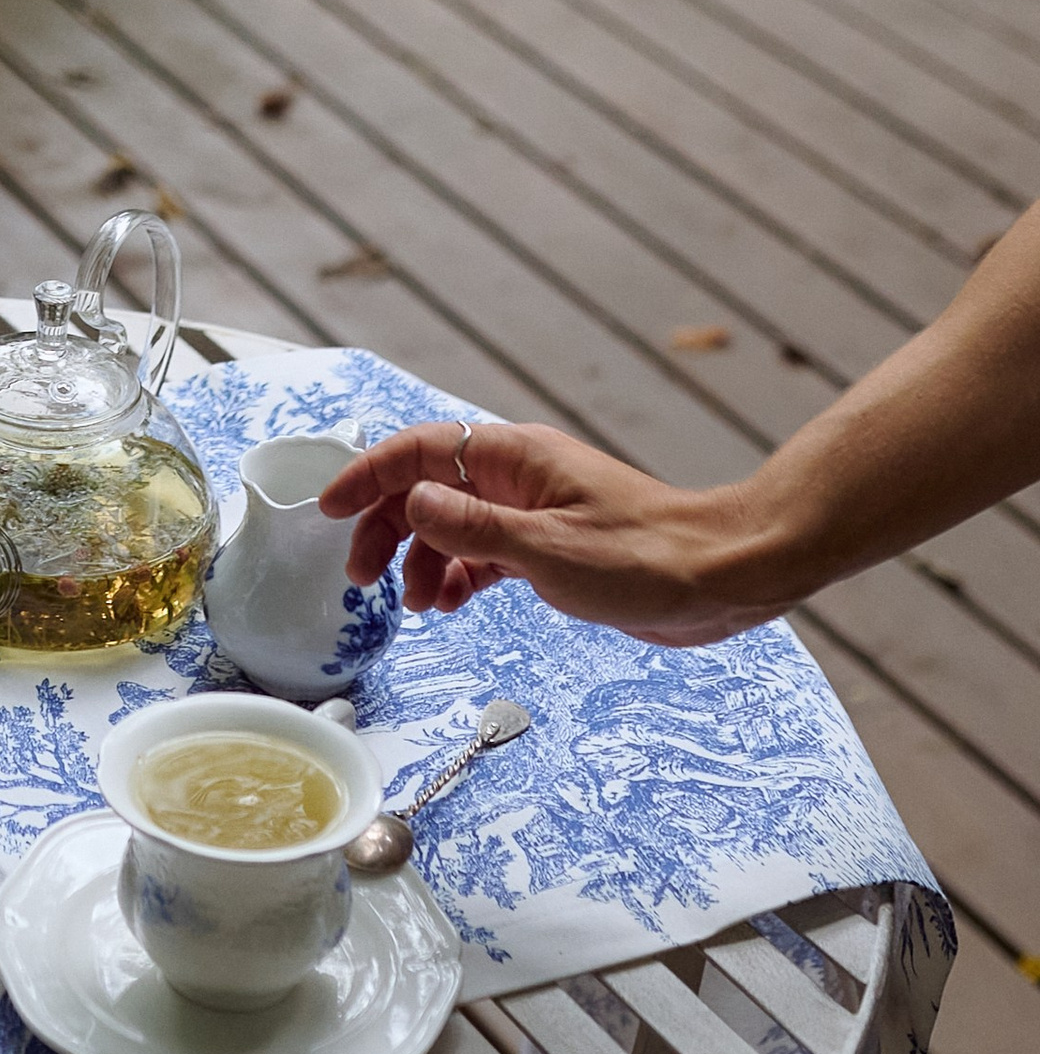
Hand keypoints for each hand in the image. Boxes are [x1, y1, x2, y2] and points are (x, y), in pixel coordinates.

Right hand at [317, 422, 784, 646]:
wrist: (722, 578)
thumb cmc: (648, 557)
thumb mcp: (549, 550)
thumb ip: (474, 528)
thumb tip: (411, 504)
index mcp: (515, 458)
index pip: (420, 449)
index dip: (368, 475)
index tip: (329, 508)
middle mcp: (518, 477)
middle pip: (426, 487)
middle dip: (386, 525)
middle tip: (361, 575)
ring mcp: (533, 512)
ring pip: (452, 524)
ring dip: (422, 559)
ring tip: (417, 604)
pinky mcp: (551, 548)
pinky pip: (483, 553)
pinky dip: (459, 576)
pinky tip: (452, 603)